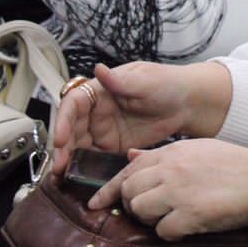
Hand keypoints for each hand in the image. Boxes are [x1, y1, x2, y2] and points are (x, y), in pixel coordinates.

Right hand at [51, 62, 232, 175]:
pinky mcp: (113, 146)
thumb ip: (121, 81)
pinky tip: (77, 177)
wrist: (189, 104)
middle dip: (62, 146)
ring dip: (68, 158)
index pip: (74, 103)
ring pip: (78, 144)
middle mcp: (98, 110)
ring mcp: (104, 129)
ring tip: (61, 175)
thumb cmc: (168, 84)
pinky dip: (83, 166)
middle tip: (58, 164)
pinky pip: (94, 157)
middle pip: (72, 127)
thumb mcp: (145, 81)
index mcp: (101, 89)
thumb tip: (99, 69)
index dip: (64, 120)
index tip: (61, 138)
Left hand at [91, 140, 247, 237]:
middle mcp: (170, 169)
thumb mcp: (197, 149)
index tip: (97, 202)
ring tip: (168, 217)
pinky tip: (185, 226)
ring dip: (148, 218)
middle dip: (131, 204)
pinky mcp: (189, 214)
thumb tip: (133, 155)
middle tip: (148, 210)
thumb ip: (163, 154)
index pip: (129, 168)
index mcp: (172, 151)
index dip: (108, 188)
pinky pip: (162, 230)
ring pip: (138, 209)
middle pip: (128, 190)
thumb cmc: (235, 165)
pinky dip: (170, 233)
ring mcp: (178, 191)